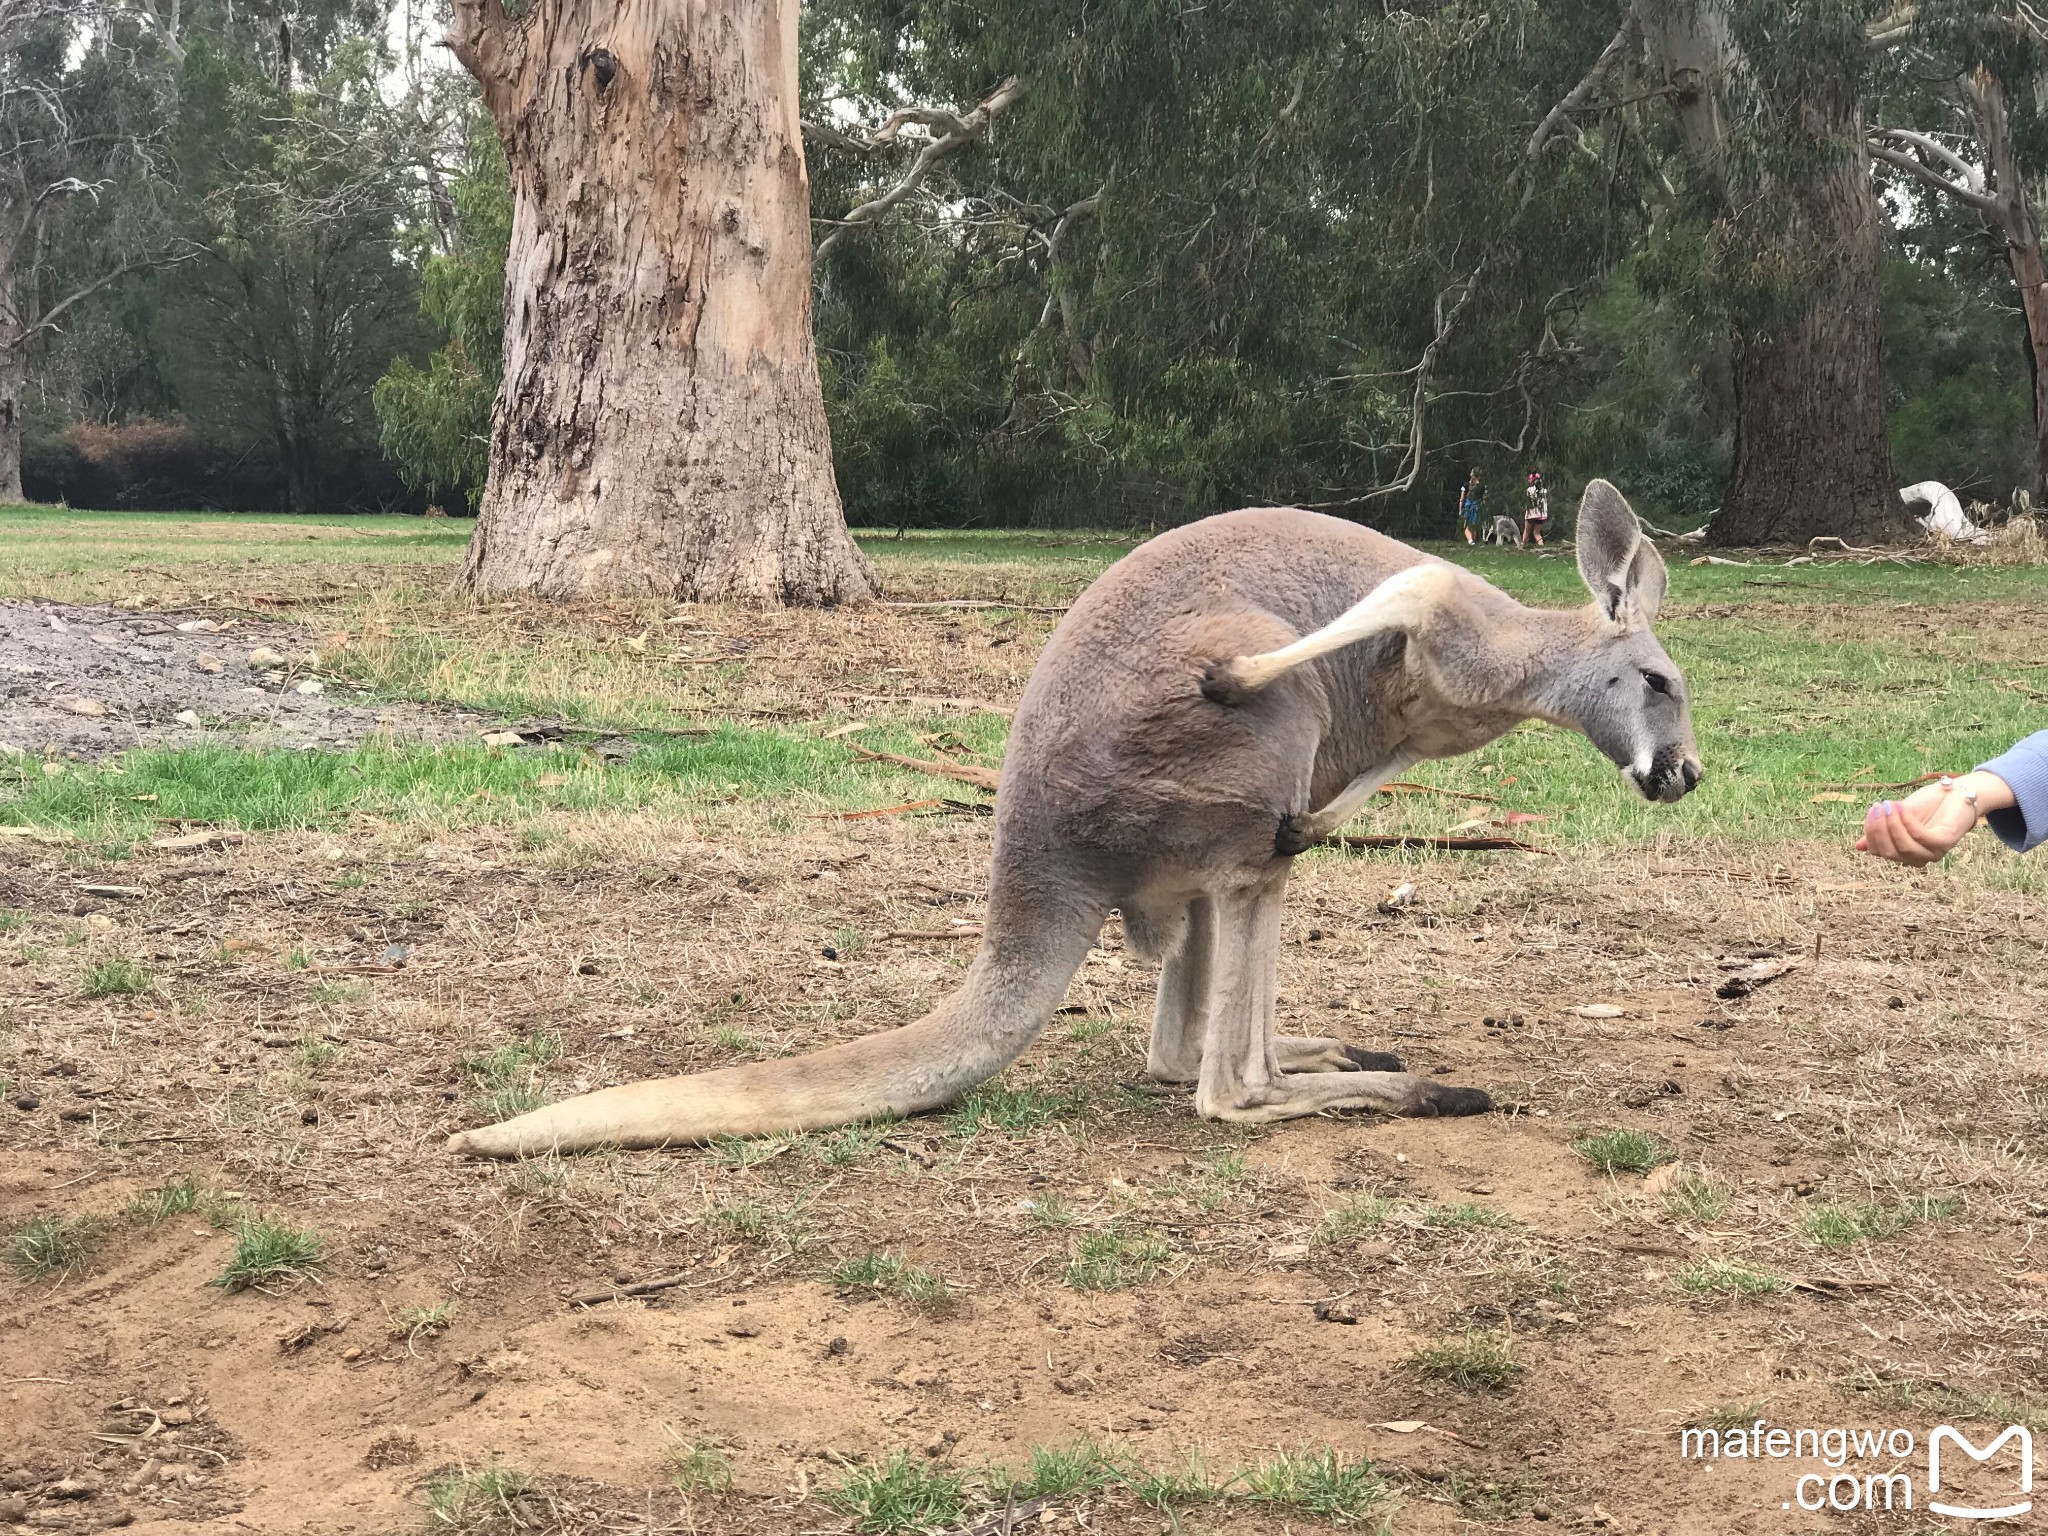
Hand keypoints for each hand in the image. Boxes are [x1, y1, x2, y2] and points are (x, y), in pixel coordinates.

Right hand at [1856, 772, 2013, 866]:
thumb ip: (1882, 830)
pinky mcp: (1946, 843)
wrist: (1957, 792)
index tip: (1871, 809)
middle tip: (1876, 807)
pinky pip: (1921, 837)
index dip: (1871, 832)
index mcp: (1903, 853)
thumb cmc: (1929, 804)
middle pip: (1890, 853)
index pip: (1879, 851)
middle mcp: (1918, 858)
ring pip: (1905, 848)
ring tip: (1888, 804)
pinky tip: (1902, 807)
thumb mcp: (1898, 816)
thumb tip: (1859, 847)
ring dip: (1893, 825)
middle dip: (1879, 830)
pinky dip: (1908, 822)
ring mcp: (1933, 852)